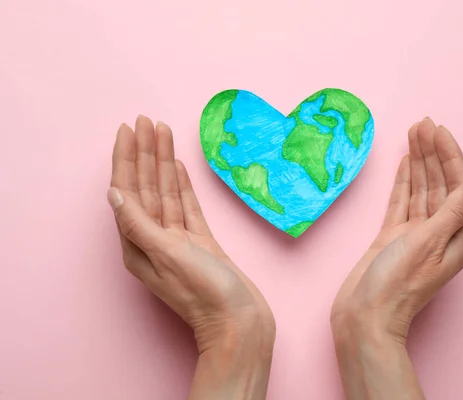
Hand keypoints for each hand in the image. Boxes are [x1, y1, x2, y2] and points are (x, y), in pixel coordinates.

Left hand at [108, 116, 274, 398]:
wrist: (240, 322)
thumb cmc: (204, 293)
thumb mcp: (167, 254)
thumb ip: (139, 222)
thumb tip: (113, 192)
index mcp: (137, 243)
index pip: (127, 190)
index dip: (127, 158)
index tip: (129, 129)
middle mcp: (154, 239)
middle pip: (146, 186)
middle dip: (145, 153)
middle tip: (146, 120)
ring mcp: (179, 240)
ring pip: (167, 192)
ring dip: (164, 162)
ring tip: (163, 131)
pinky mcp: (201, 241)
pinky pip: (186, 206)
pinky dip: (181, 185)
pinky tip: (179, 166)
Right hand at [330, 118, 462, 398]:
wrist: (363, 317)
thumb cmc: (396, 285)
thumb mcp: (426, 245)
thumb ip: (449, 212)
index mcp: (456, 237)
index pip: (457, 186)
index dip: (449, 156)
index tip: (439, 130)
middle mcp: (438, 233)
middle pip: (439, 184)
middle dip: (433, 153)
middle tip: (423, 123)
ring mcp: (413, 235)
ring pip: (420, 190)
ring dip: (418, 162)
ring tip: (413, 133)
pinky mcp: (391, 237)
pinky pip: (401, 202)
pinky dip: (403, 182)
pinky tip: (405, 163)